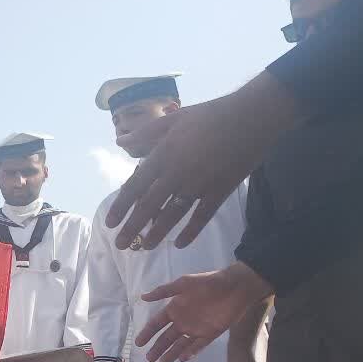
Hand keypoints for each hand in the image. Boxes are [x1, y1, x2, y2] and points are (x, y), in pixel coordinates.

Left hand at [106, 72, 301, 249]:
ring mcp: (199, 184)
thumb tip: (119, 141)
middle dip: (133, 227)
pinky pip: (203, 216)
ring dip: (157, 233)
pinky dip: (191, 231)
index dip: (121, 206)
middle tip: (121, 244)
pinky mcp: (221, 191)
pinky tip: (180, 244)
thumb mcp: (173, 119)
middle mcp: (177, 173)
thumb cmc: (210, 115)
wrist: (252, 116)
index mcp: (164, 154)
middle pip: (150, 205)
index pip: (136, 186)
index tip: (110, 223)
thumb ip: (145, 134)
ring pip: (173, 214)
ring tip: (145, 247)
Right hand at [135, 262, 273, 361]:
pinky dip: (190, 352)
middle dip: (157, 348)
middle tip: (149, 359)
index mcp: (175, 308)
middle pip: (167, 337)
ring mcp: (197, 328)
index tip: (138, 343)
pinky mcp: (211, 334)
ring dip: (171, 353)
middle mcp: (183, 320)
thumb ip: (163, 291)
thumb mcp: (183, 283)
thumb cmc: (209, 282)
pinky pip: (198, 345)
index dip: (147, 333)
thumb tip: (142, 297)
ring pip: (180, 344)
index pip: (157, 324)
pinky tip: (182, 358)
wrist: (236, 287)